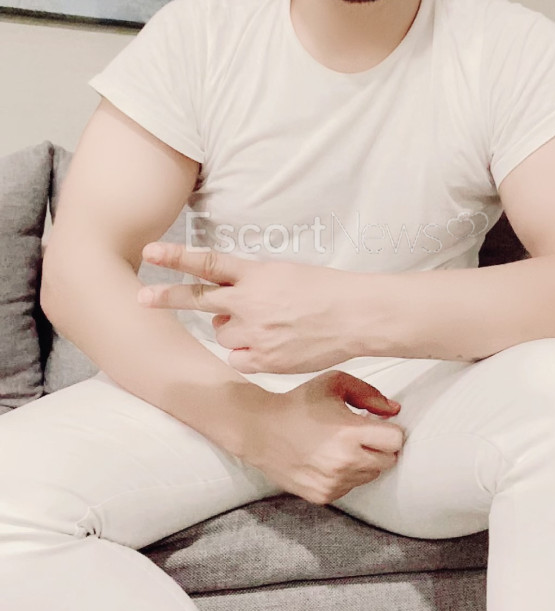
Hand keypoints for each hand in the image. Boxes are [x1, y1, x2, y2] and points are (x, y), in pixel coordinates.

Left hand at [137, 244, 385, 372]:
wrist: (355, 316)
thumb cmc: (325, 291)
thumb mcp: (284, 274)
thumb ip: (249, 286)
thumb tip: (222, 308)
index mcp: (256, 275)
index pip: (208, 262)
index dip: (177, 256)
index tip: (150, 250)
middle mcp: (250, 302)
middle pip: (198, 299)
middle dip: (167, 298)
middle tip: (141, 298)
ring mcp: (254, 333)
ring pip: (223, 334)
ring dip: (237, 332)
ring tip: (271, 327)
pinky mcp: (263, 360)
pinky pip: (238, 359)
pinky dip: (250, 356)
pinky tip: (276, 347)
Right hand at [242, 370, 404, 504]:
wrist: (260, 429)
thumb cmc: (299, 403)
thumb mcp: (334, 383)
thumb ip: (369, 394)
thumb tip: (394, 411)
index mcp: (349, 433)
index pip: (396, 441)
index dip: (389, 430)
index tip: (376, 425)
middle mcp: (344, 462)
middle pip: (388, 461)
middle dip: (379, 447)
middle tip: (360, 435)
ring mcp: (333, 482)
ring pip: (371, 476)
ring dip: (364, 461)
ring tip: (340, 446)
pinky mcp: (323, 496)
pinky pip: (351, 487)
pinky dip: (347, 475)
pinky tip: (328, 459)